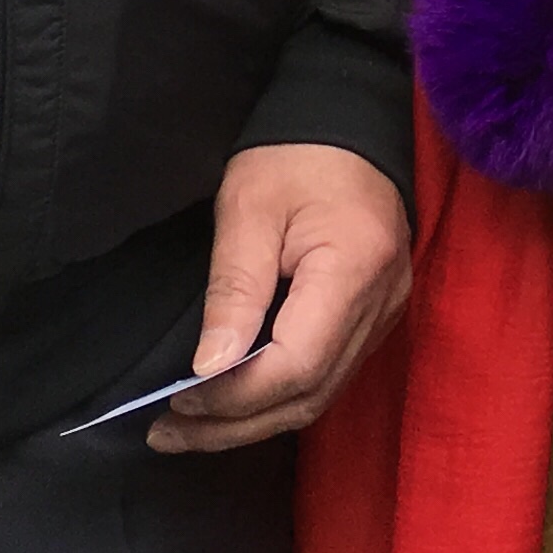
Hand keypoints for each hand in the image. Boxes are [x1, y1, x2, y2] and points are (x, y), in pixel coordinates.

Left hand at [149, 143, 410, 453]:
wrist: (350, 121)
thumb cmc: (295, 155)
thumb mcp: (248, 208)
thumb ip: (233, 290)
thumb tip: (209, 368)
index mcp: (353, 269)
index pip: (297, 364)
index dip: (236, 395)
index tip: (177, 399)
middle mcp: (381, 303)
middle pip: (309, 394)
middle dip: (235, 424)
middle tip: (168, 432)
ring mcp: (385, 313)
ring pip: (320, 395)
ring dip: (253, 420)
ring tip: (189, 427)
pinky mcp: (376, 315)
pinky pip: (328, 375)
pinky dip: (278, 396)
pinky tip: (235, 399)